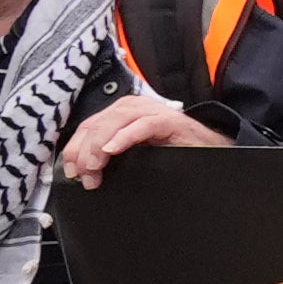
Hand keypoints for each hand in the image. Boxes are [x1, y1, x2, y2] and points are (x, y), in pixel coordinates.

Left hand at [55, 94, 221, 185]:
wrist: (209, 150)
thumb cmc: (170, 151)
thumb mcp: (133, 151)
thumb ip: (110, 152)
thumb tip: (83, 170)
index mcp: (120, 112)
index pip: (88, 126)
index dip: (75, 149)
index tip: (73, 172)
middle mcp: (133, 107)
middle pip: (97, 124)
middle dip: (85, 152)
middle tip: (85, 176)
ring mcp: (151, 111)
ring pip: (114, 122)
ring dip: (99, 146)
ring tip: (95, 167)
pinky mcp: (169, 120)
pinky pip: (142, 125)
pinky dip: (124, 137)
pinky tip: (113, 150)